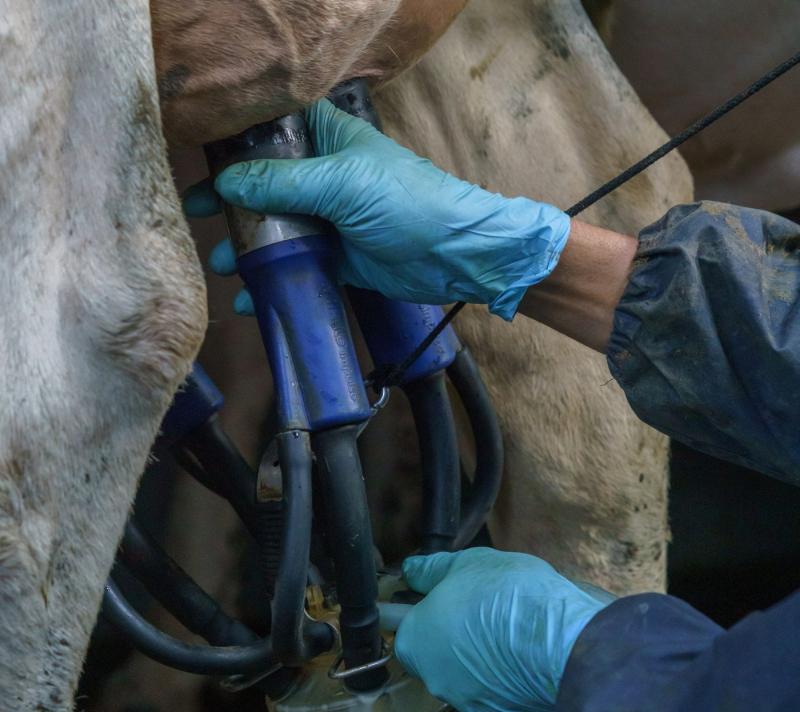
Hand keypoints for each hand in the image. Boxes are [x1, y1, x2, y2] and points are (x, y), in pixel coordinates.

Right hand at [183, 99, 569, 319]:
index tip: (196, 161)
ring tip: (222, 264)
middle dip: (227, 199)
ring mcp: (329, 217)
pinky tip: (251, 298)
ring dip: (246, 244)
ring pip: (276, 227)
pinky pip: (296, 264)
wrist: (455, 254)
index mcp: (327, 139)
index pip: (270, 130)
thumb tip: (226, 185)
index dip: (233, 143)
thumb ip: (283, 183)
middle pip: (263, 182)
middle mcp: (323, 174)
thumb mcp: (342, 185)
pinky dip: (273, 278)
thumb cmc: (406, 202)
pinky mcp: (337, 256)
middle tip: (192, 213)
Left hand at [395, 548, 613, 710]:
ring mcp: (464, 699)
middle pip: (431, 649)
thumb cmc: (506, 594)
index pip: (399, 623)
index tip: (432, 596)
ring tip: (503, 627)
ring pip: (461, 669)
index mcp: (414, 639)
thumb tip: (410, 570)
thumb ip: (432, 569)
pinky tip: (517, 651)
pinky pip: (488, 686)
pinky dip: (498, 672)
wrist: (560, 640)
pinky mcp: (494, 710)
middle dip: (447, 629)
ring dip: (473, 652)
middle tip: (475, 605)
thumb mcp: (466, 564)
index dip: (415, 605)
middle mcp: (432, 676)